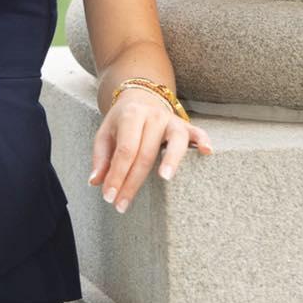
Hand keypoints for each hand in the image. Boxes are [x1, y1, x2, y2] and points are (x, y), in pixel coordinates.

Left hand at [87, 86, 213, 212]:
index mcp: (130, 116)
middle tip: (123, 205)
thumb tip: (96, 182)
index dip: (117, 175)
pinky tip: (207, 151)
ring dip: (171, 159)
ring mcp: (171, 120)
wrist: (141, 97)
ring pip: (174, 141)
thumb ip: (101, 158)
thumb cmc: (122, 122)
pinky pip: (197, 132)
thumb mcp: (106, 134)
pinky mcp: (186, 125)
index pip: (124, 151)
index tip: (109, 197)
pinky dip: (203, 140)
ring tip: (165, 178)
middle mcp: (152, 116)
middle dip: (134, 182)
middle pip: (146, 153)